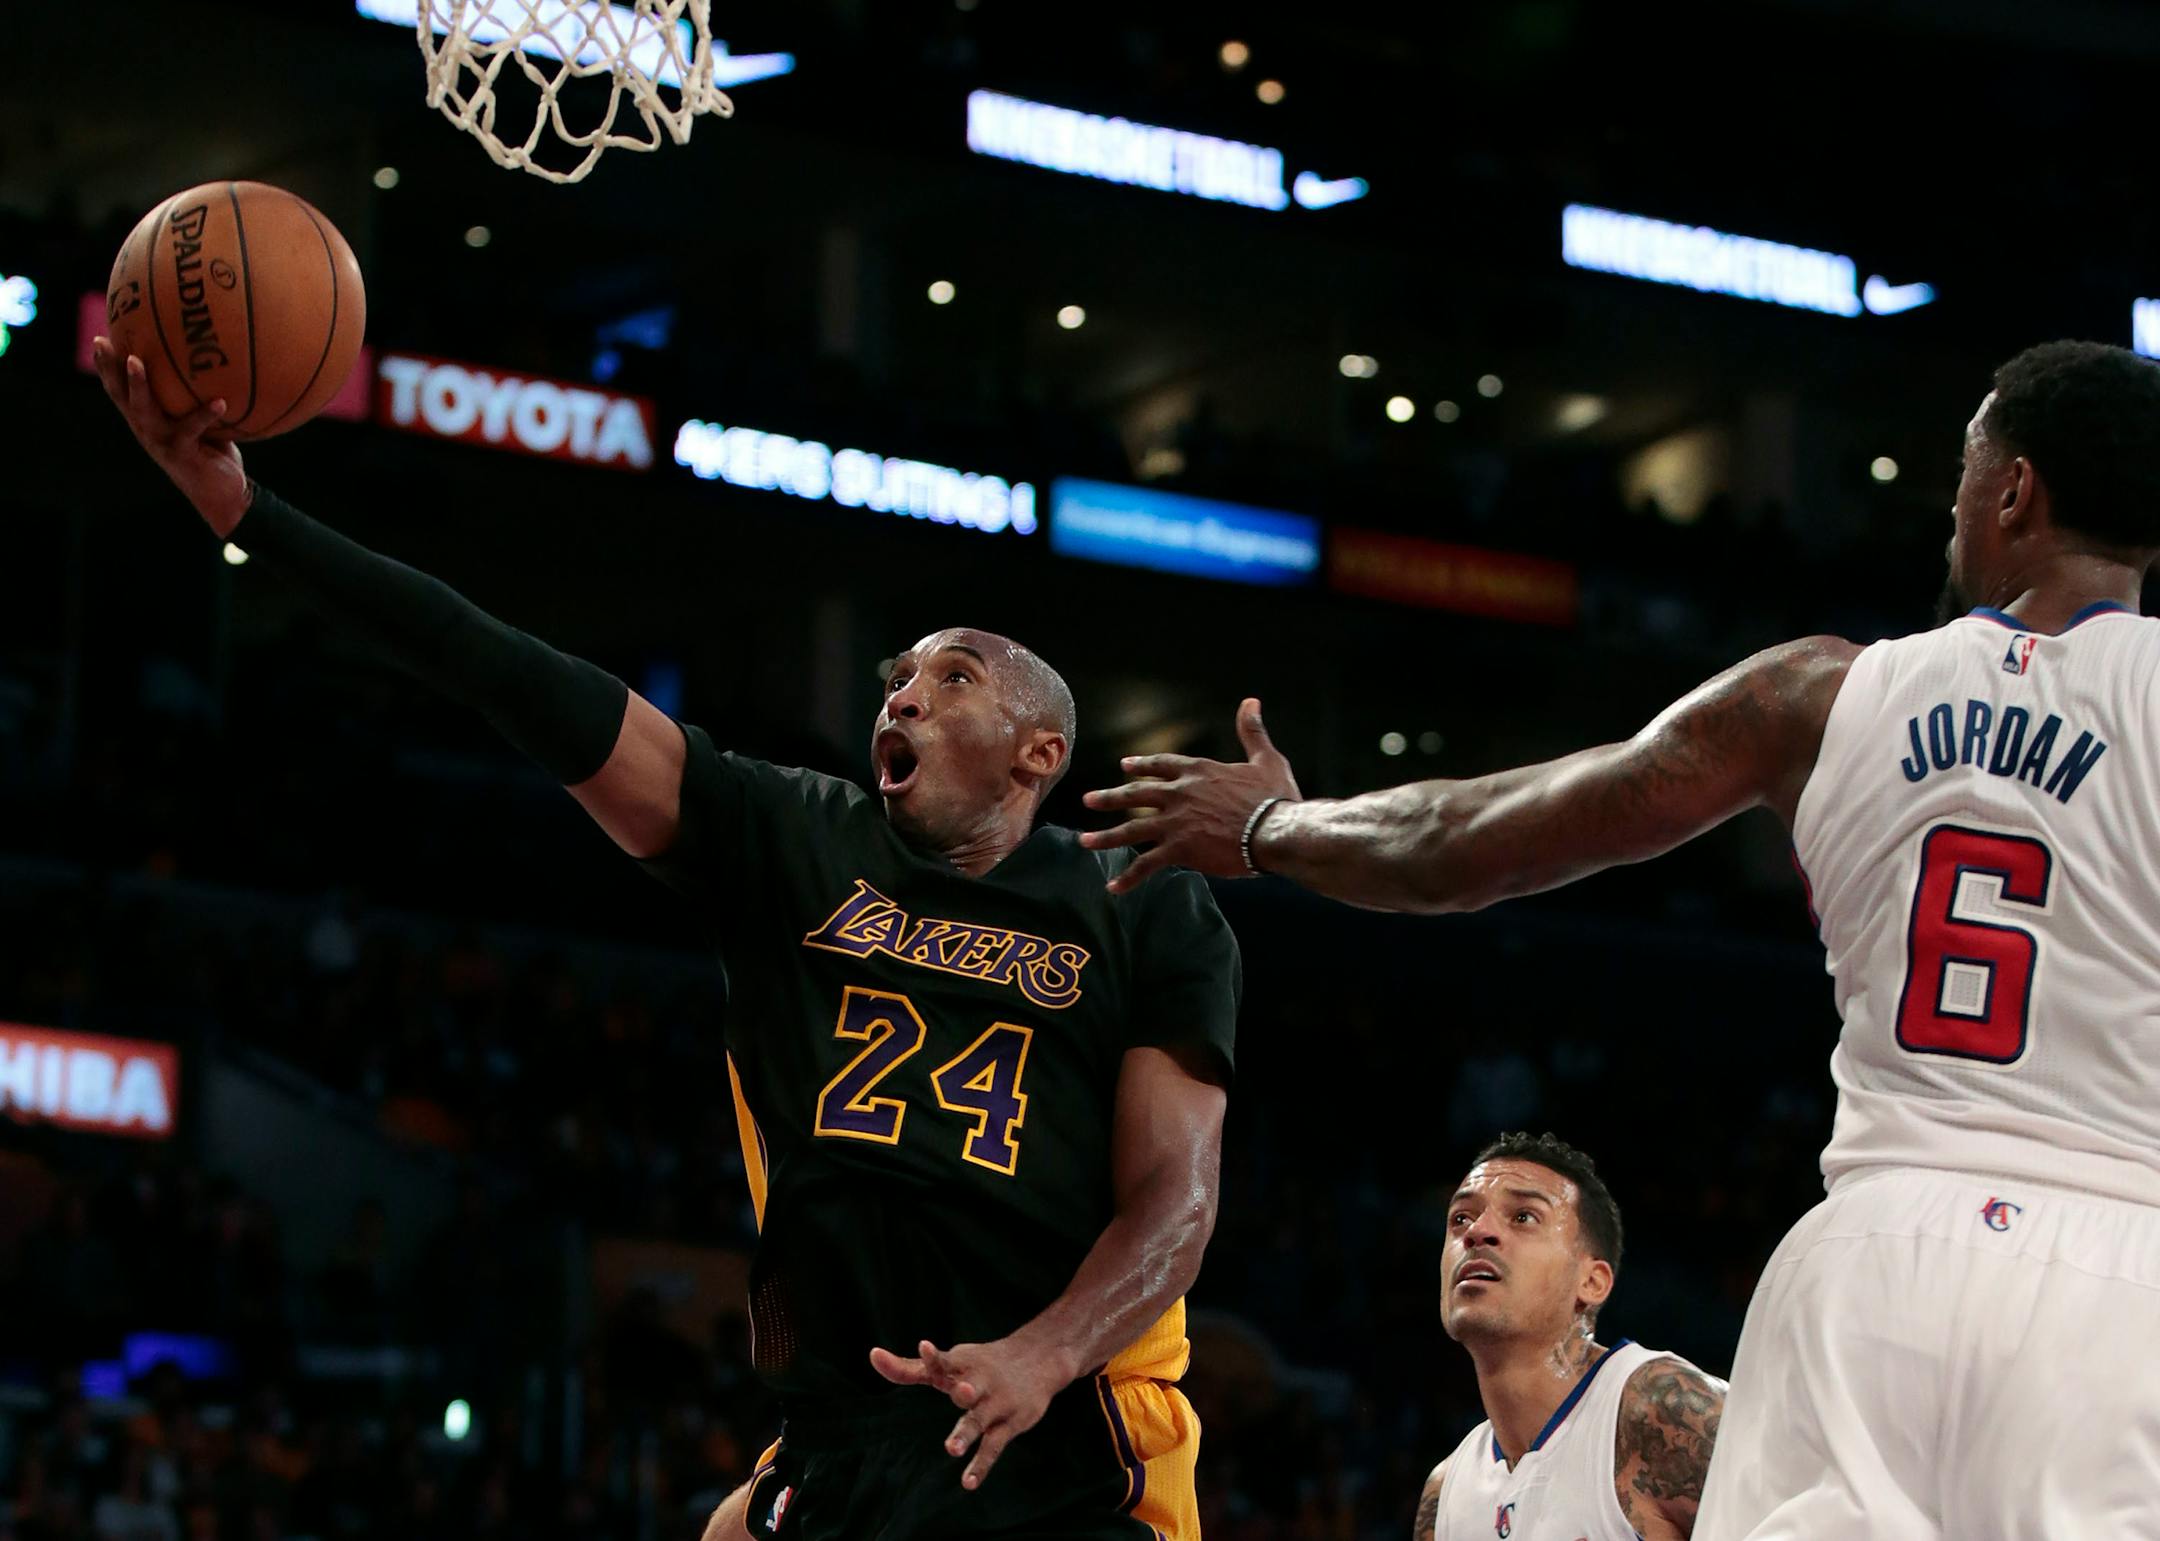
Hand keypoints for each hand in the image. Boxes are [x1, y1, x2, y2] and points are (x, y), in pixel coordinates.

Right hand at [91, 336, 250, 537]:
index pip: (121, 391)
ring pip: (143, 410)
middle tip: (103, 344)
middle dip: (109, 369)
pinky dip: (206, 415)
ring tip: (136, 361)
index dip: (107, 368)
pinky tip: (221, 402)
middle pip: (121, 396)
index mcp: (147, 420)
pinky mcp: (182, 454)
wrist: (223, 495)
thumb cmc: (213, 453)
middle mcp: (147, 429)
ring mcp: (161, 442)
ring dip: (138, 385)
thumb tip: (215, 361)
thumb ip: (199, 398)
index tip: (99, 339)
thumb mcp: (203, 422)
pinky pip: (192, 429)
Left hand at [868, 1334, 1076, 1490]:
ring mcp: (996, 1403)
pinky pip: (994, 1447)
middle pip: (969, 1387)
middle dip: (965, 1390)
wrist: (1039, 1359)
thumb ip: (909, 1367)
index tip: (924, 1347)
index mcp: (961, 1365)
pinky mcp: (1010, 1424)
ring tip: (952, 1448)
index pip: (944, 1361)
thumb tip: (872, 1355)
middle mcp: (979, 1382)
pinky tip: (968, 1483)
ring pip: (979, 1420)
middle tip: (960, 1391)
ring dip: (967, 1433)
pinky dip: (981, 1465)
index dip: (933, 1357)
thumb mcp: (950, 1362)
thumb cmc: (980, 1364)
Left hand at [1080, 698, 1301, 892]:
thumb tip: (1251, 702)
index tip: (1124, 766)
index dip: (1142, 765)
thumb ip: (1251, 731)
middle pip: (1136, 794)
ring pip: (1132, 828)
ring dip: (1107, 837)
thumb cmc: (1274, 797)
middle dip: (1110, 797)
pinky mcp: (1179, 849)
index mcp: (1198, 772)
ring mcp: (1175, 822)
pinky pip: (1147, 864)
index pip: (1161, 765)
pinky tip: (1112, 887)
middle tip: (1088, 800)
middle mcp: (1179, 793)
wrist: (1275, 831)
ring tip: (1085, 842)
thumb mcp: (1265, 758)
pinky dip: (1129, 877)